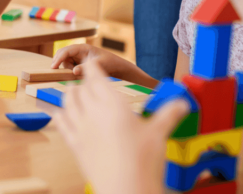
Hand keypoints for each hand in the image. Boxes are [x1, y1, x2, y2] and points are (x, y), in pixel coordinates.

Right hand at [50, 44, 131, 78]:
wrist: (116, 66)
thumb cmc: (110, 63)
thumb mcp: (99, 65)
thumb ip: (86, 68)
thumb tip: (74, 71)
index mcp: (83, 48)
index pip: (66, 51)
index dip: (58, 58)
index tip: (54, 67)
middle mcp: (79, 51)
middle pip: (63, 55)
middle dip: (60, 63)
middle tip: (59, 72)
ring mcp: (78, 57)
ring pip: (65, 62)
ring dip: (68, 69)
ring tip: (80, 75)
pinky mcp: (79, 63)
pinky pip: (70, 67)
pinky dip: (71, 71)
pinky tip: (79, 75)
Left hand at [57, 59, 187, 193]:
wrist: (126, 189)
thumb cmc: (144, 161)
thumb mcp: (159, 133)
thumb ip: (169, 114)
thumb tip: (184, 102)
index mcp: (112, 103)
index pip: (95, 75)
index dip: (92, 66)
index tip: (92, 61)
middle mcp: (93, 112)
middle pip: (81, 88)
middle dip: (84, 82)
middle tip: (89, 81)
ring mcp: (81, 129)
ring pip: (67, 103)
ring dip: (70, 95)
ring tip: (73, 92)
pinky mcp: (75, 145)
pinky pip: (62, 124)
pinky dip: (59, 115)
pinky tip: (58, 113)